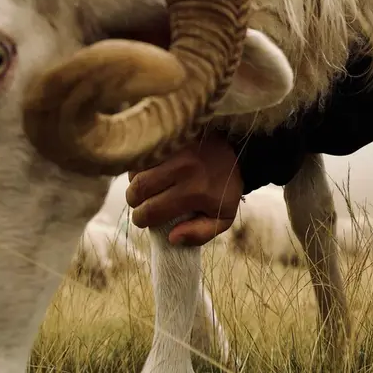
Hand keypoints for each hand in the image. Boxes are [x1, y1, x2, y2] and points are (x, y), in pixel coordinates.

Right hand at [125, 135, 243, 246]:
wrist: (239, 149)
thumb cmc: (225, 186)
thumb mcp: (223, 215)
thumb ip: (200, 234)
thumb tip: (172, 238)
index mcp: (196, 191)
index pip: (151, 211)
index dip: (141, 219)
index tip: (143, 220)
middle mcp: (184, 167)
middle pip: (139, 189)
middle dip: (134, 202)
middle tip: (140, 205)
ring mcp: (177, 148)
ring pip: (138, 169)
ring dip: (134, 182)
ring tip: (144, 188)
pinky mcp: (173, 134)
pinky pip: (143, 152)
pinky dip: (140, 164)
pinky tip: (147, 171)